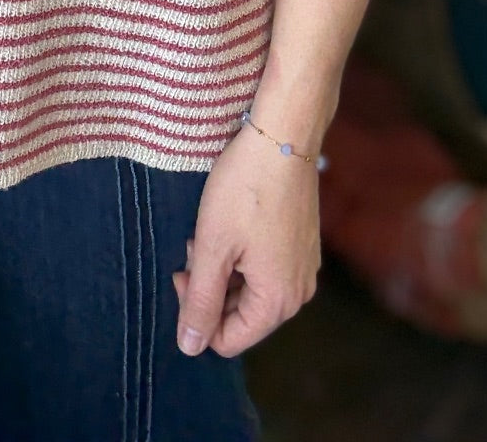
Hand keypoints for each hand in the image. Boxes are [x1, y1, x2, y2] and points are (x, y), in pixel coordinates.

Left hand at [171, 120, 320, 356]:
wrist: (282, 138)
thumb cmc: (244, 190)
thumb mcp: (212, 247)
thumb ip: (201, 301)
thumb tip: (189, 348)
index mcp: (278, 301)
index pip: (228, 340)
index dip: (196, 313)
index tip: (182, 270)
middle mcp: (298, 293)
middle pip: (240, 315)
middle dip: (209, 287)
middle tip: (193, 247)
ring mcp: (304, 268)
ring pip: (250, 290)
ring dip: (222, 269)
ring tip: (208, 232)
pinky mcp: (302, 246)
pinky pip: (265, 268)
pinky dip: (241, 255)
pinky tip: (228, 225)